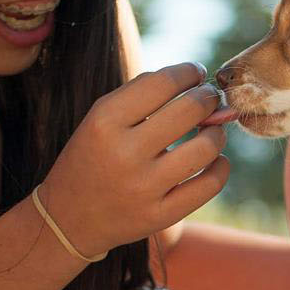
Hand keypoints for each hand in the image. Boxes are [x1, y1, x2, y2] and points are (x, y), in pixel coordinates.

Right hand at [37, 62, 230, 256]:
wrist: (69, 217)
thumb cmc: (93, 156)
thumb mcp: (100, 118)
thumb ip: (142, 94)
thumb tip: (195, 78)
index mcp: (105, 121)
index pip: (162, 83)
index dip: (188, 72)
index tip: (196, 73)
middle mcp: (124, 153)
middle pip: (190, 110)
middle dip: (208, 98)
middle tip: (209, 99)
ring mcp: (143, 188)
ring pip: (206, 148)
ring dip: (217, 132)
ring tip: (211, 130)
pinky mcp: (159, 216)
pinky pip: (209, 185)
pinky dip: (220, 167)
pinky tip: (215, 160)